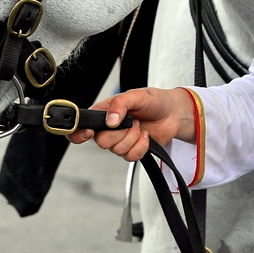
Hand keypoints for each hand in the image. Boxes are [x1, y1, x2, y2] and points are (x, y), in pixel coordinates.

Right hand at [67, 87, 196, 161]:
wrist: (173, 114)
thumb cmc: (153, 101)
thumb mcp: (136, 95)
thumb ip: (120, 104)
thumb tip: (110, 120)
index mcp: (103, 112)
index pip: (81, 125)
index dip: (80, 132)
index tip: (90, 132)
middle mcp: (108, 128)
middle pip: (101, 142)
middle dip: (120, 133)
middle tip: (132, 121)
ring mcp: (119, 140)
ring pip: (117, 150)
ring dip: (133, 138)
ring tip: (140, 125)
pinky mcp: (131, 150)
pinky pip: (130, 157)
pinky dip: (141, 147)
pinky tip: (145, 136)